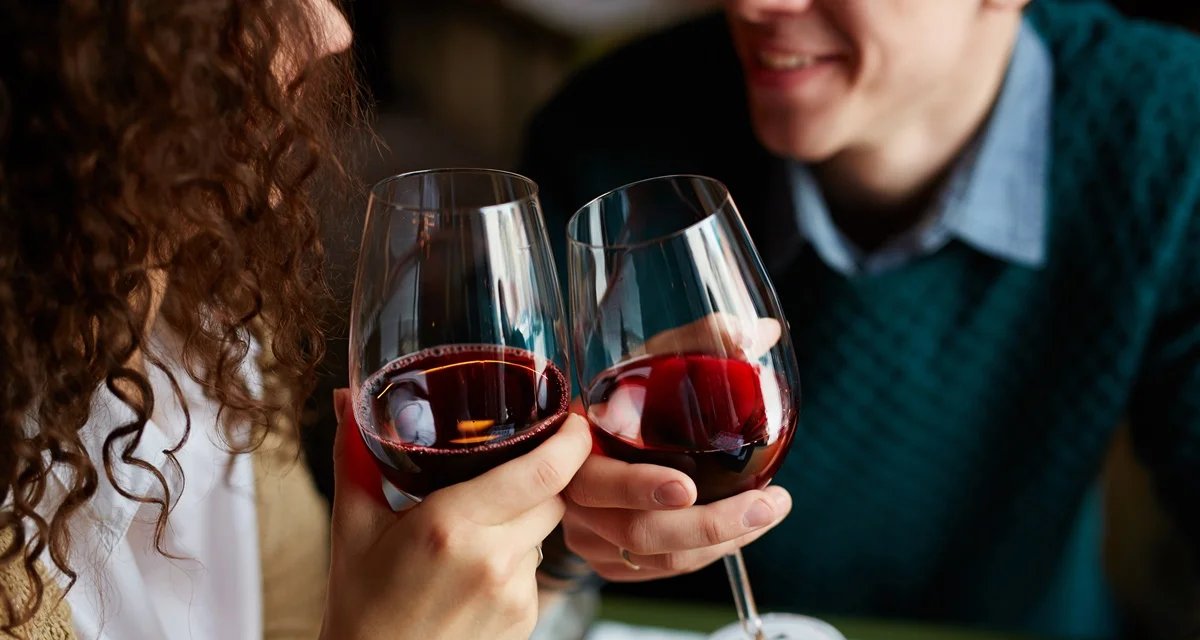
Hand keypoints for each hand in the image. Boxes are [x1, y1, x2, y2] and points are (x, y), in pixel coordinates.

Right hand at [321, 389, 591, 639]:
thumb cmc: (360, 605)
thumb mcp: (352, 526)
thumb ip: (356, 455)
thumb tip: (344, 396)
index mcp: (450, 525)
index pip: (543, 471)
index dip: (571, 440)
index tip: (573, 420)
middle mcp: (492, 559)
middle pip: (553, 496)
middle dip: (539, 478)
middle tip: (506, 471)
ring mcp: (514, 595)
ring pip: (545, 532)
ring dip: (522, 521)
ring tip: (472, 534)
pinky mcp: (525, 620)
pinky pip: (536, 570)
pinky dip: (515, 560)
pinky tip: (474, 573)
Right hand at [563, 314, 791, 582]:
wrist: (583, 441)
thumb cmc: (622, 396)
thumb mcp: (649, 363)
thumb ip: (701, 342)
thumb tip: (763, 332)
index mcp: (574, 447)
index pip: (596, 479)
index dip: (639, 487)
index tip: (688, 487)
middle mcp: (574, 499)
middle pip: (638, 532)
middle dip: (710, 525)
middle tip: (765, 505)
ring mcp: (589, 536)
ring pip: (659, 559)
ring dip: (721, 542)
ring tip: (769, 512)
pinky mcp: (607, 560)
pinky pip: (661, 571)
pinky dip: (707, 555)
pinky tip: (741, 530)